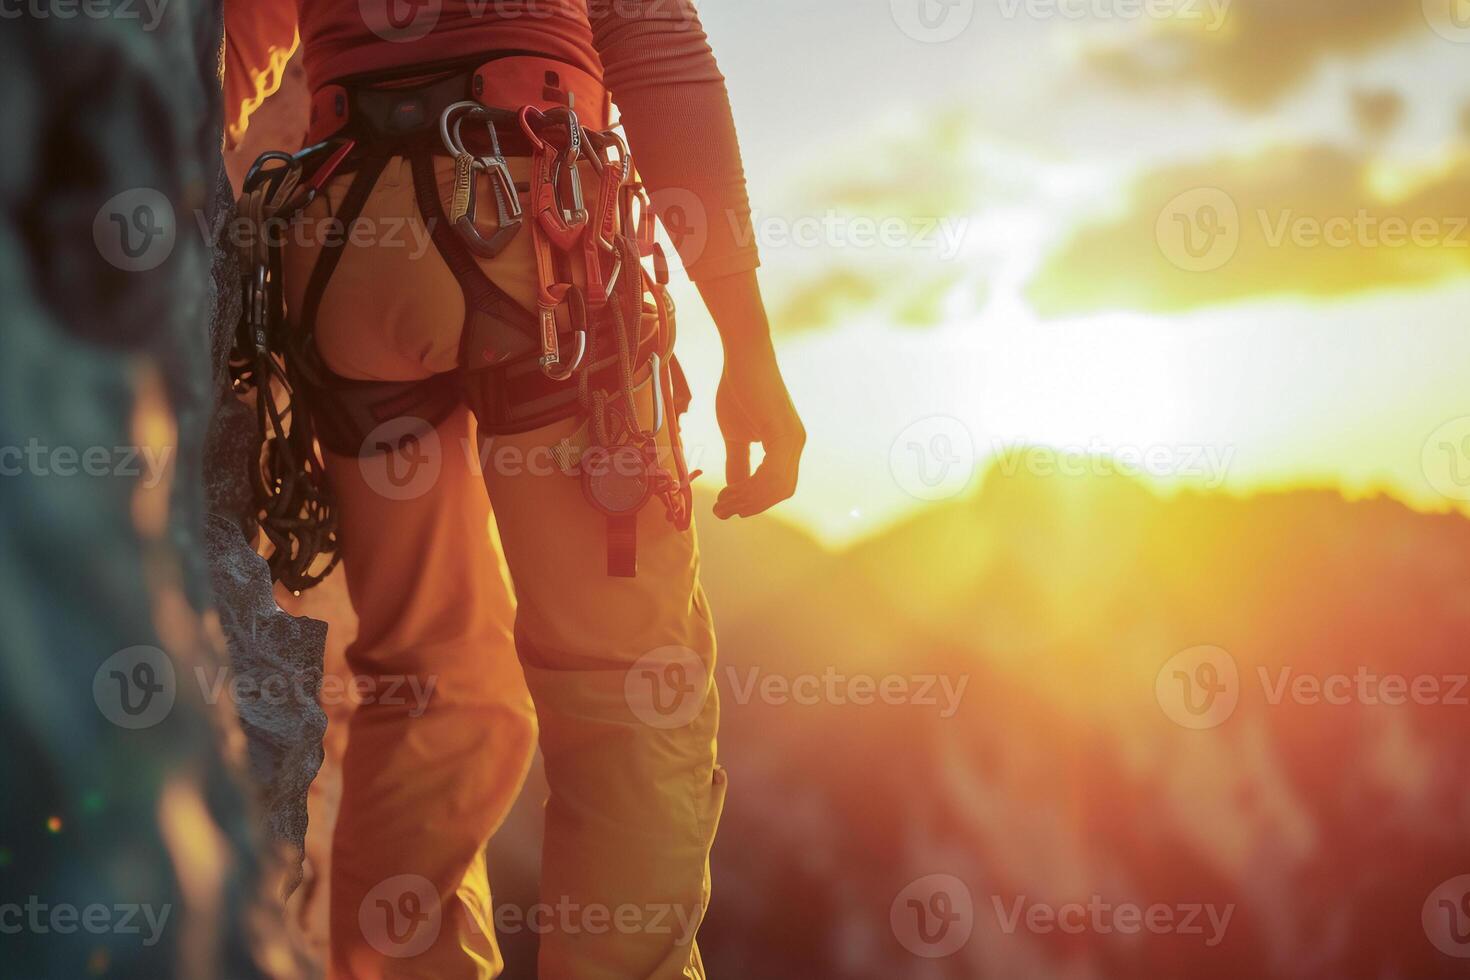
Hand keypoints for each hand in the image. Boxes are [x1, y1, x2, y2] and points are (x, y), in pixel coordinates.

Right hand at [713, 343, 805, 518]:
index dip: (756, 502)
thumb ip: (738, 462)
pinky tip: (732, 490)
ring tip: (722, 502)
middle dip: (751, 506)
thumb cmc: (738, 389)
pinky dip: (752, 487)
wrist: (742, 356)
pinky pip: (771, 473)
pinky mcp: (782, 432)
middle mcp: (797, 444)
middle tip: (722, 510)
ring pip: (777, 487)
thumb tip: (735, 490)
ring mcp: (793, 439)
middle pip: (781, 492)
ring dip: (748, 499)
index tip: (727, 508)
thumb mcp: (735, 435)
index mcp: (789, 445)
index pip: (779, 487)